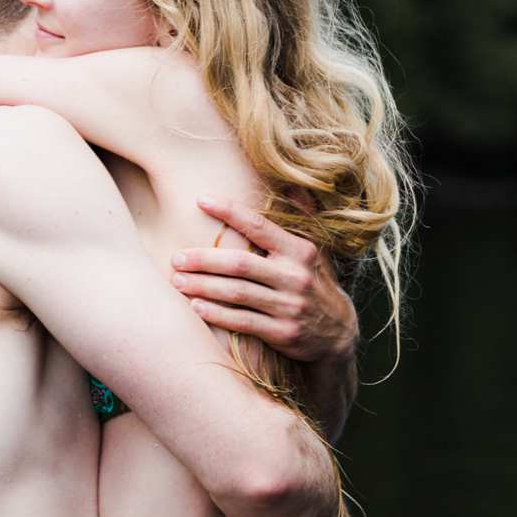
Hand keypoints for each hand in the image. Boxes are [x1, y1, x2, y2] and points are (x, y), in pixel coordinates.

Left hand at [175, 197, 358, 364]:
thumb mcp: (316, 250)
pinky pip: (243, 322)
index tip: (199, 199)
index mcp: (300, 252)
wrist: (339, 335)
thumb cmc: (315, 283)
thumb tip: (293, 181)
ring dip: (202, 286)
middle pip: (240, 263)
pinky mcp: (283, 333)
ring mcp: (290, 307)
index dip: (229, 211)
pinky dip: (217, 314)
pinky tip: (195, 307)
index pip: (259, 226)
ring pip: (237, 293)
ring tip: (177, 281)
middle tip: (176, 257)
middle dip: (203, 259)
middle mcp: (296, 277)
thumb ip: (302, 217)